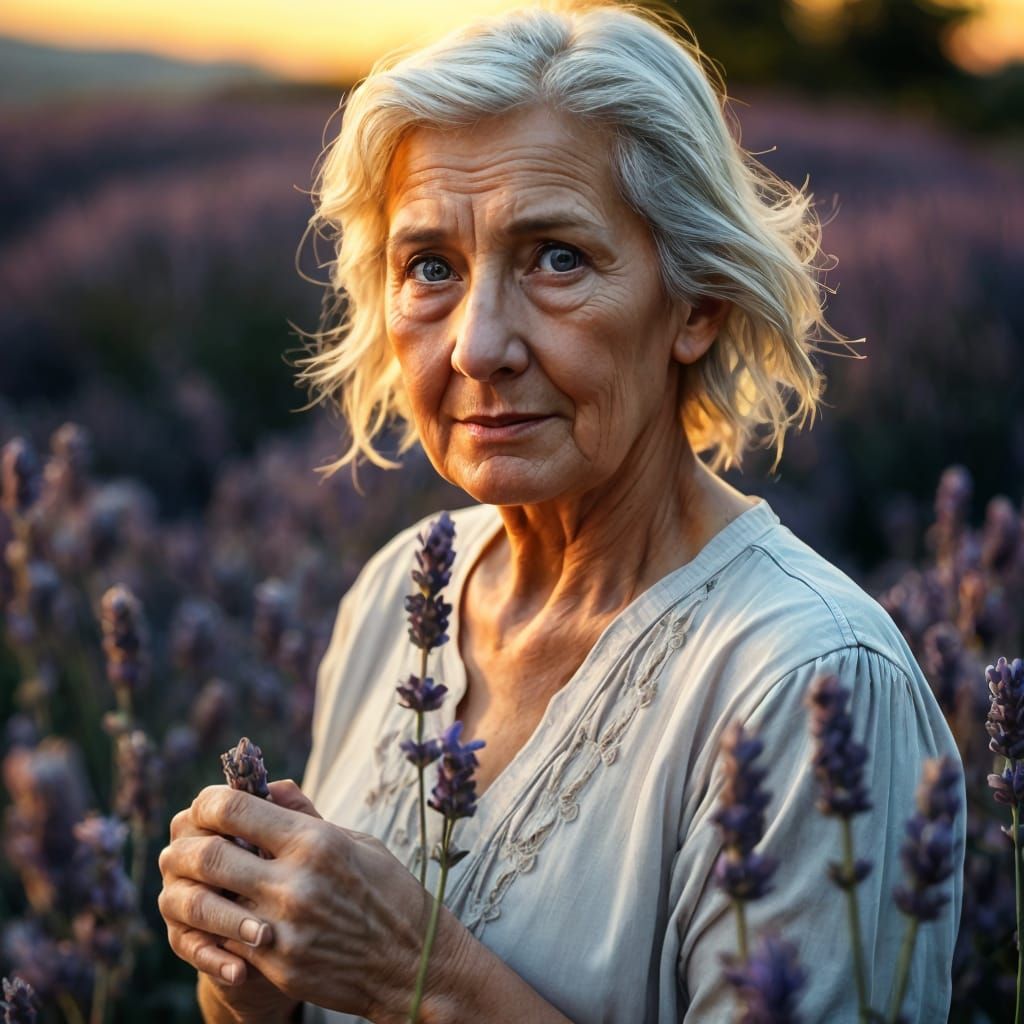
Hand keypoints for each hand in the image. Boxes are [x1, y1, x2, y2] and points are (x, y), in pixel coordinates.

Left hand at [158, 780, 433, 1021]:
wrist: (414, 964)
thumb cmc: (390, 892)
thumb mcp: (356, 842)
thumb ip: (306, 816)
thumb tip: (268, 789)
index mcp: (316, 841)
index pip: (236, 809)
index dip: (209, 802)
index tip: (206, 804)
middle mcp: (295, 883)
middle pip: (208, 855)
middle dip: (185, 846)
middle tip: (183, 843)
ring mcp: (283, 929)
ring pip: (205, 903)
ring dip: (189, 888)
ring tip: (188, 880)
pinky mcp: (278, 966)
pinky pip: (224, 939)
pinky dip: (215, 924)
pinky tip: (219, 915)